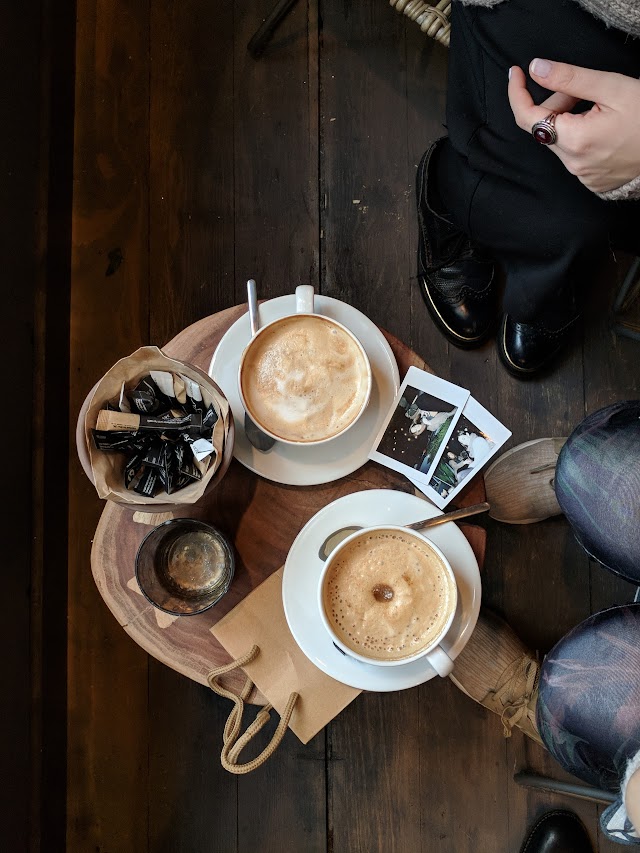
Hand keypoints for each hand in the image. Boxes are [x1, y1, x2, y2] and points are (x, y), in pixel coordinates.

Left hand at [508, 59, 639, 192]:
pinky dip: (579, 137)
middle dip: (557, 102)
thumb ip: (570, 78)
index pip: (527, 117)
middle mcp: (572, 163)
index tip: (516, 74)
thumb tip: (536, 69)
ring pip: (559, 140)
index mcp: (574, 140)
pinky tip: (602, 128)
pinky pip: (573, 154)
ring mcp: (581, 175)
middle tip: (583, 90)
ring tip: (599, 108)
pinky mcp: (590, 181)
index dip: (517, 93)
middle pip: (544, 127)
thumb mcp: (612, 87)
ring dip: (568, 120)